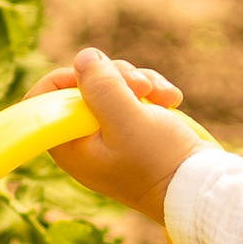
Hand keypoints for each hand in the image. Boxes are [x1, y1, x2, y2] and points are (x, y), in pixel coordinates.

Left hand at [31, 48, 204, 229]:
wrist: (200, 186)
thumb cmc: (161, 162)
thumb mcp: (128, 120)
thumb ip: (101, 87)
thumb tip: (84, 58)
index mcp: (70, 145)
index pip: (42, 100)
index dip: (65, 79)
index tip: (95, 74)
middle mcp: (85, 140)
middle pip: (82, 84)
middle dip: (114, 76)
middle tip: (140, 88)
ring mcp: (111, 133)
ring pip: (112, 84)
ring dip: (140, 81)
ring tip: (163, 97)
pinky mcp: (135, 127)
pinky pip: (134, 94)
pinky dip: (152, 91)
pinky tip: (171, 100)